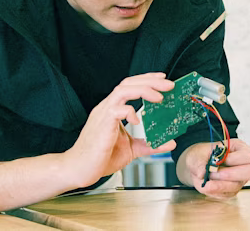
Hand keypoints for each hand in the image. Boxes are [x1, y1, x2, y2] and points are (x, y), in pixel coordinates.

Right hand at [63, 73, 176, 187]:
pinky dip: (129, 111)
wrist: (80, 169)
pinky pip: (116, 110)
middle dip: (150, 81)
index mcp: (112, 110)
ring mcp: (103, 114)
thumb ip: (149, 144)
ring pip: (123, 90)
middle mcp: (107, 107)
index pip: (130, 86)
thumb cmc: (100, 158)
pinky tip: (137, 120)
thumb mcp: (131, 149)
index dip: (146, 80)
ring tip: (159, 96)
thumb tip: (170, 142)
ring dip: (143, 90)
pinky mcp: (102, 124)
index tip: (162, 79)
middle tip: (168, 84)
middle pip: (128, 83)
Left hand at [176, 138, 249, 198]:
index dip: (234, 159)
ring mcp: (239, 179)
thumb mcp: (196, 154)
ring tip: (207, 177)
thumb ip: (198, 162)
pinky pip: (227, 194)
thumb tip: (202, 173)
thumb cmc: (200, 156)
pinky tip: (208, 184)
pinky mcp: (232, 190)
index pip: (247, 156)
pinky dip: (215, 190)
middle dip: (229, 174)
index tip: (219, 160)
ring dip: (219, 183)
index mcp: (239, 149)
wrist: (196, 167)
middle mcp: (243, 165)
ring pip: (237, 185)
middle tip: (213, 173)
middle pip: (249, 172)